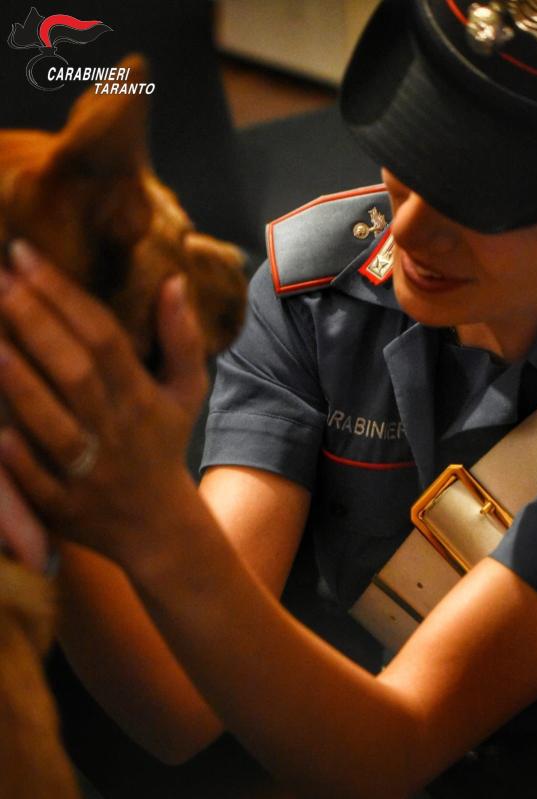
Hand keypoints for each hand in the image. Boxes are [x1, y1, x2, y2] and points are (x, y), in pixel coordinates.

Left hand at [0, 241, 208, 559]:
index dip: (65, 295)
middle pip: (76, 370)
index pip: (104, 337)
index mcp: (142, 397)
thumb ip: (182, 338)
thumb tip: (173, 280)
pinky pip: (37, 480)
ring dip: (19, 382)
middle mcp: (117, 429)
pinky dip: (17, 457)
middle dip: (34, 322)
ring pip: (53, 422)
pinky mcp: (65, 507)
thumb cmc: (163, 445)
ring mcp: (90, 470)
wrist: (158, 525)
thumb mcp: (186, 392)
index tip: (26, 256)